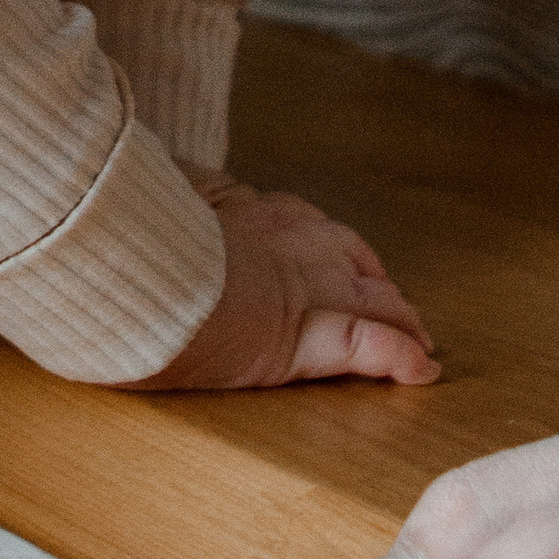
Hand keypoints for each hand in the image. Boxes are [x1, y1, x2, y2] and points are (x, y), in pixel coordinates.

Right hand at [131, 178, 437, 390]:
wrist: (144, 270)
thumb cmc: (137, 238)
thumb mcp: (150, 200)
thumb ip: (160, 198)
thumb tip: (136, 188)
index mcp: (248, 209)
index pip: (303, 222)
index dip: (326, 243)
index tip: (332, 257)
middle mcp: (292, 240)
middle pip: (352, 257)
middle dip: (374, 280)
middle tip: (386, 300)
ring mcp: (311, 286)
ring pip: (377, 299)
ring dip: (400, 318)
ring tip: (418, 339)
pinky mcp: (313, 336)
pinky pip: (375, 346)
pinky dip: (405, 358)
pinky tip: (422, 370)